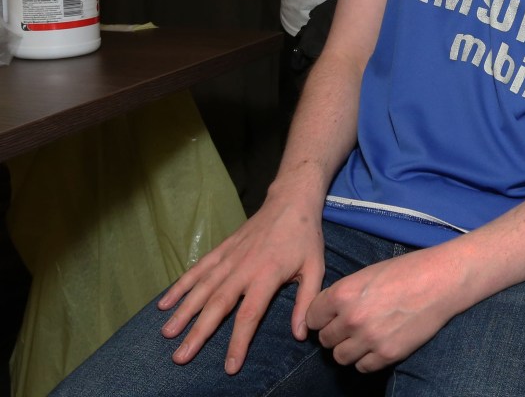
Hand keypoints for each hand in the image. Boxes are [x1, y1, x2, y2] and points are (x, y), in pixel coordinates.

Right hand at [157, 194, 324, 374]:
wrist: (290, 200)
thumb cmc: (305, 237)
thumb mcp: (315, 268)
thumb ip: (306, 301)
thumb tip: (301, 335)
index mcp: (267, 275)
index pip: (249, 314)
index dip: (238, 341)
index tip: (229, 366)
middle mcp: (243, 267)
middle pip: (217, 304)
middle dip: (198, 332)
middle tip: (180, 357)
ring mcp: (229, 256)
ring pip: (202, 286)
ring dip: (183, 310)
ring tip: (166, 333)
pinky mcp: (222, 248)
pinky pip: (198, 268)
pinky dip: (181, 284)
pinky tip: (165, 302)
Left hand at [305, 247, 455, 372]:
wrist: (438, 281)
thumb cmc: (404, 271)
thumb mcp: (366, 274)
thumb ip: (344, 294)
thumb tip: (329, 311)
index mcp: (343, 293)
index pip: (312, 317)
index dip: (319, 317)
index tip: (327, 317)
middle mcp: (352, 319)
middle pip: (324, 339)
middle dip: (333, 333)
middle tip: (346, 326)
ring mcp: (369, 339)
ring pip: (339, 357)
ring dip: (346, 348)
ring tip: (360, 337)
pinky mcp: (387, 354)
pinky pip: (362, 367)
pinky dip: (365, 359)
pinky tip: (375, 345)